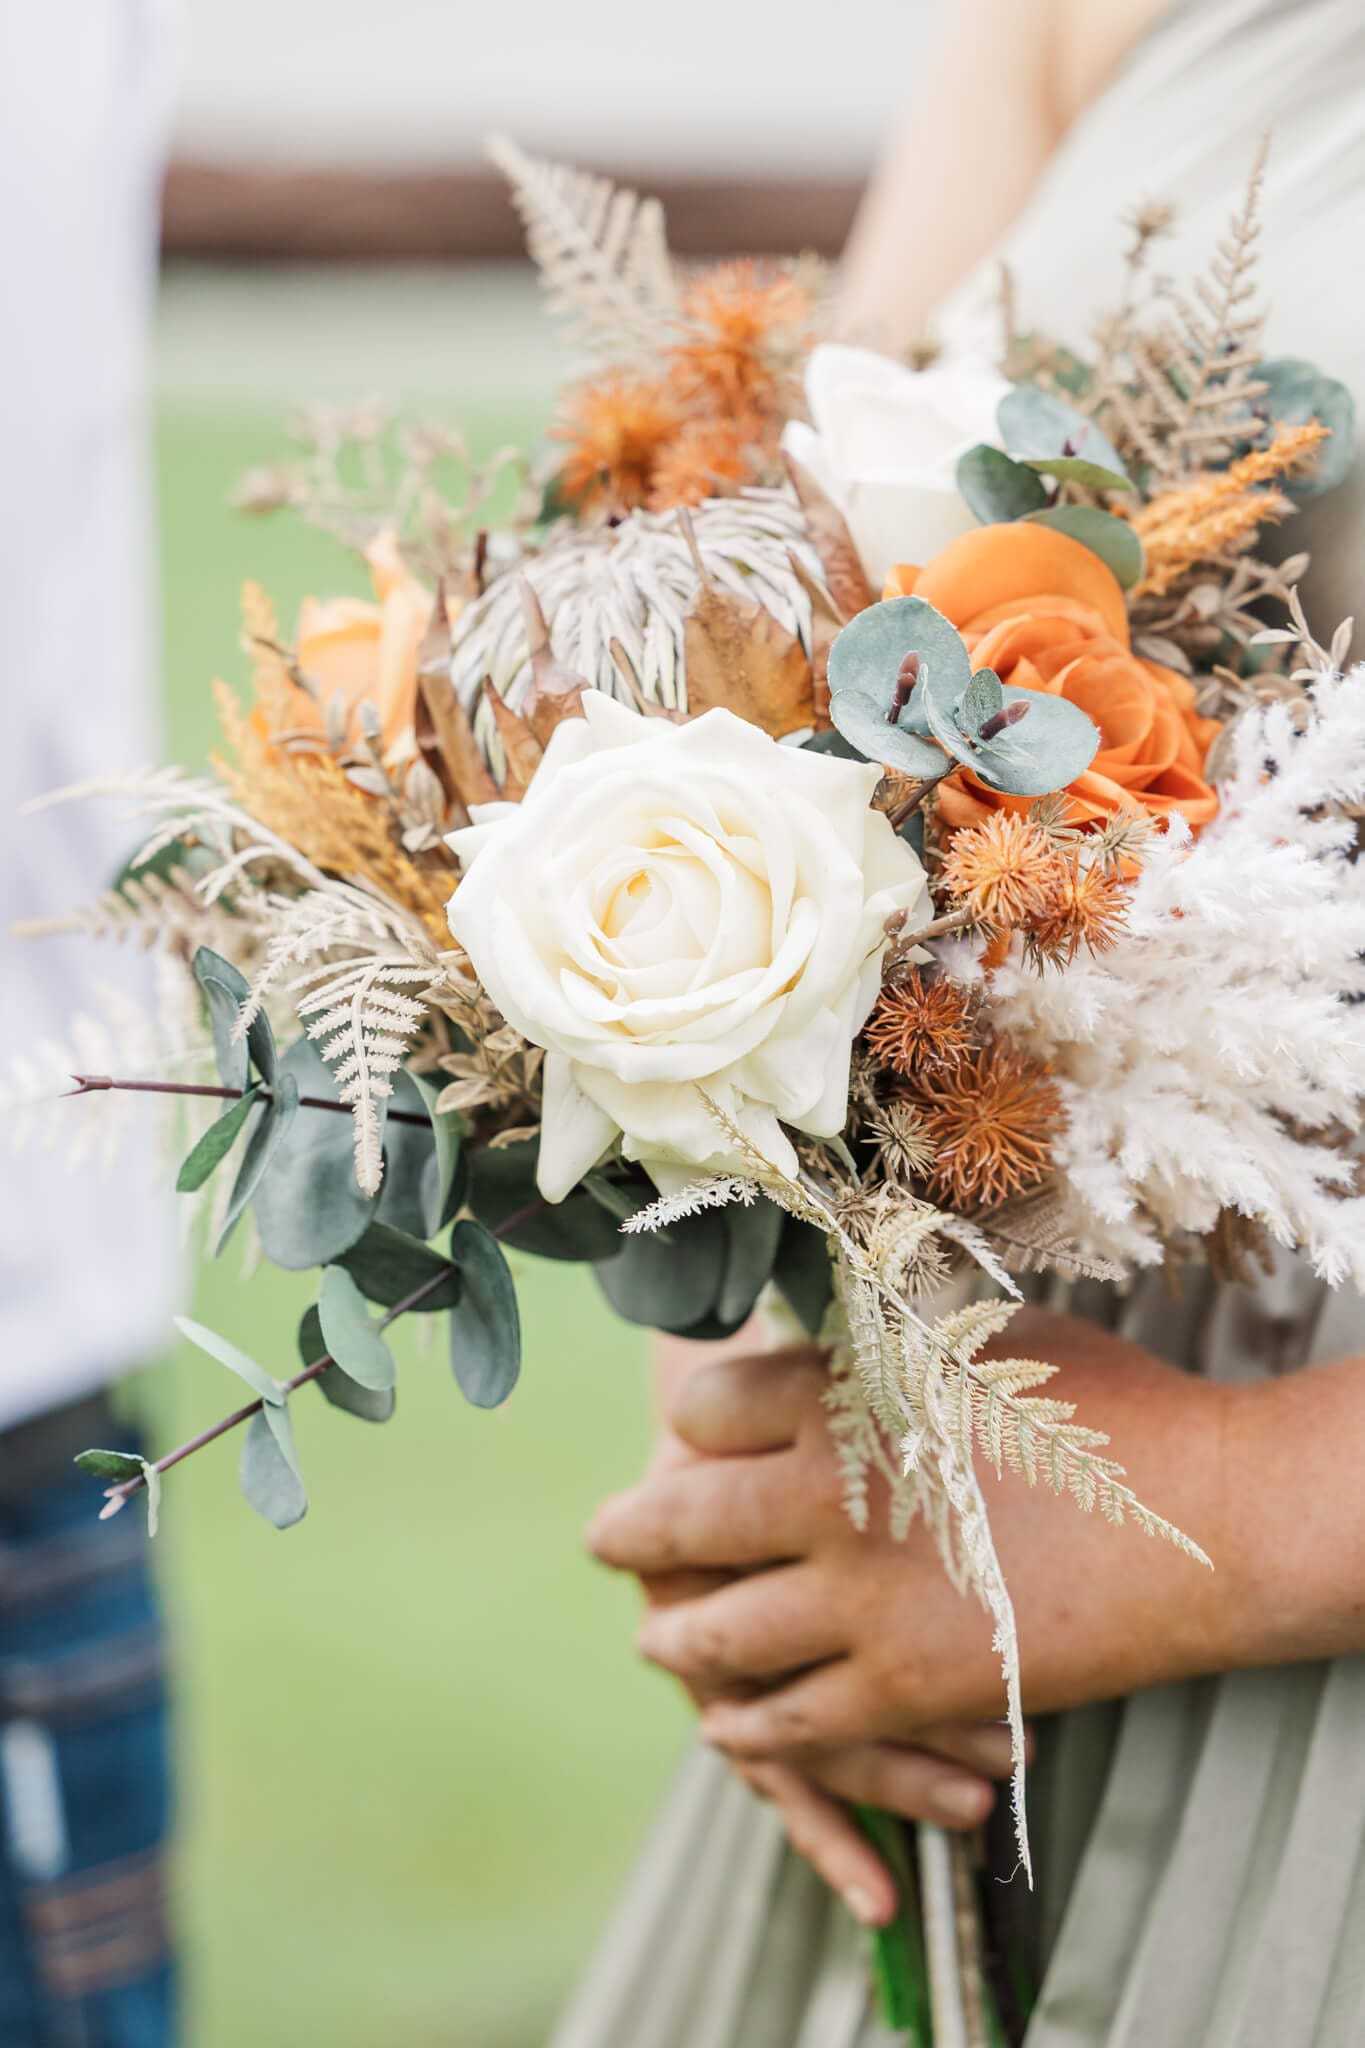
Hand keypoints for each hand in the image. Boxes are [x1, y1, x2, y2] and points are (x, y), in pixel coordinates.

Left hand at [589, 1318, 1252, 1872]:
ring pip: (714, 1634)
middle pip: (676, 1519)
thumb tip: (821, 1326)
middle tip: (607, 1540)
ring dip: (674, 1638)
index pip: (701, 1410)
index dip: (691, 1424)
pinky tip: (726, 1724)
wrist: (1200, 1518)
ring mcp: (855, 1600)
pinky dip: (745, 1726)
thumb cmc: (1102, 1408)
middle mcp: (822, 1493)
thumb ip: (881, 1346)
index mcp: (837, 1393)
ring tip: (656, 1639)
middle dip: (630, 1534)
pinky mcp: (899, 1687)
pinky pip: (787, 1721)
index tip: (688, 1436)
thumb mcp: (975, 1338)